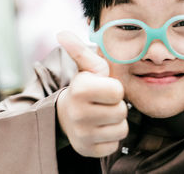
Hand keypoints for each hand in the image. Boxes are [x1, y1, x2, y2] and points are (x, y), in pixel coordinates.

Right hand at [56, 31, 127, 156]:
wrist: (66, 116)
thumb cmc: (84, 88)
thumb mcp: (86, 68)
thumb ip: (79, 50)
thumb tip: (62, 33)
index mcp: (80, 90)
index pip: (117, 92)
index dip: (114, 89)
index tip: (102, 89)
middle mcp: (77, 113)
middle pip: (121, 112)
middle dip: (116, 106)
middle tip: (103, 103)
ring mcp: (82, 134)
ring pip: (121, 129)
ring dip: (115, 122)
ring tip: (102, 115)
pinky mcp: (88, 150)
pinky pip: (114, 144)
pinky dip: (110, 137)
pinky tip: (99, 129)